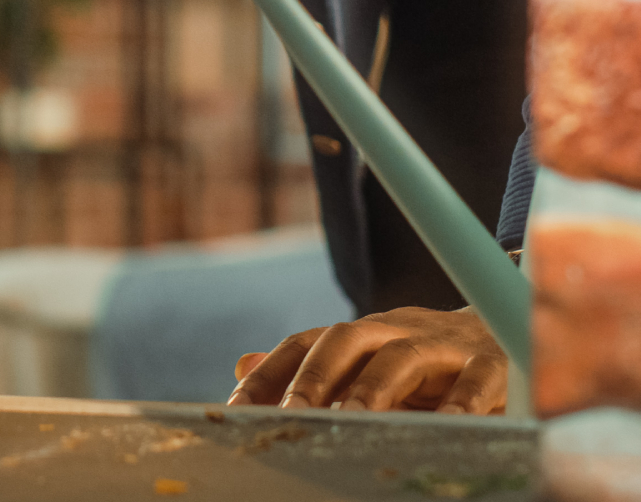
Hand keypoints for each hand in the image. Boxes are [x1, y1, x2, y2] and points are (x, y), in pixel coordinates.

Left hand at [228, 307, 506, 413]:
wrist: (510, 320)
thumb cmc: (425, 360)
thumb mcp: (366, 362)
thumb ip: (308, 369)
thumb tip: (241, 366)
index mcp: (361, 333)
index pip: (304, 344)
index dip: (269, 374)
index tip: (235, 407)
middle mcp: (395, 330)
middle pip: (346, 340)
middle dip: (314, 377)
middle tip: (291, 414)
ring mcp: (442, 345)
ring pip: (402, 358)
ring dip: (374, 388)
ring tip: (352, 419)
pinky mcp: (492, 364)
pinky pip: (477, 381)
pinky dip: (462, 402)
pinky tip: (447, 426)